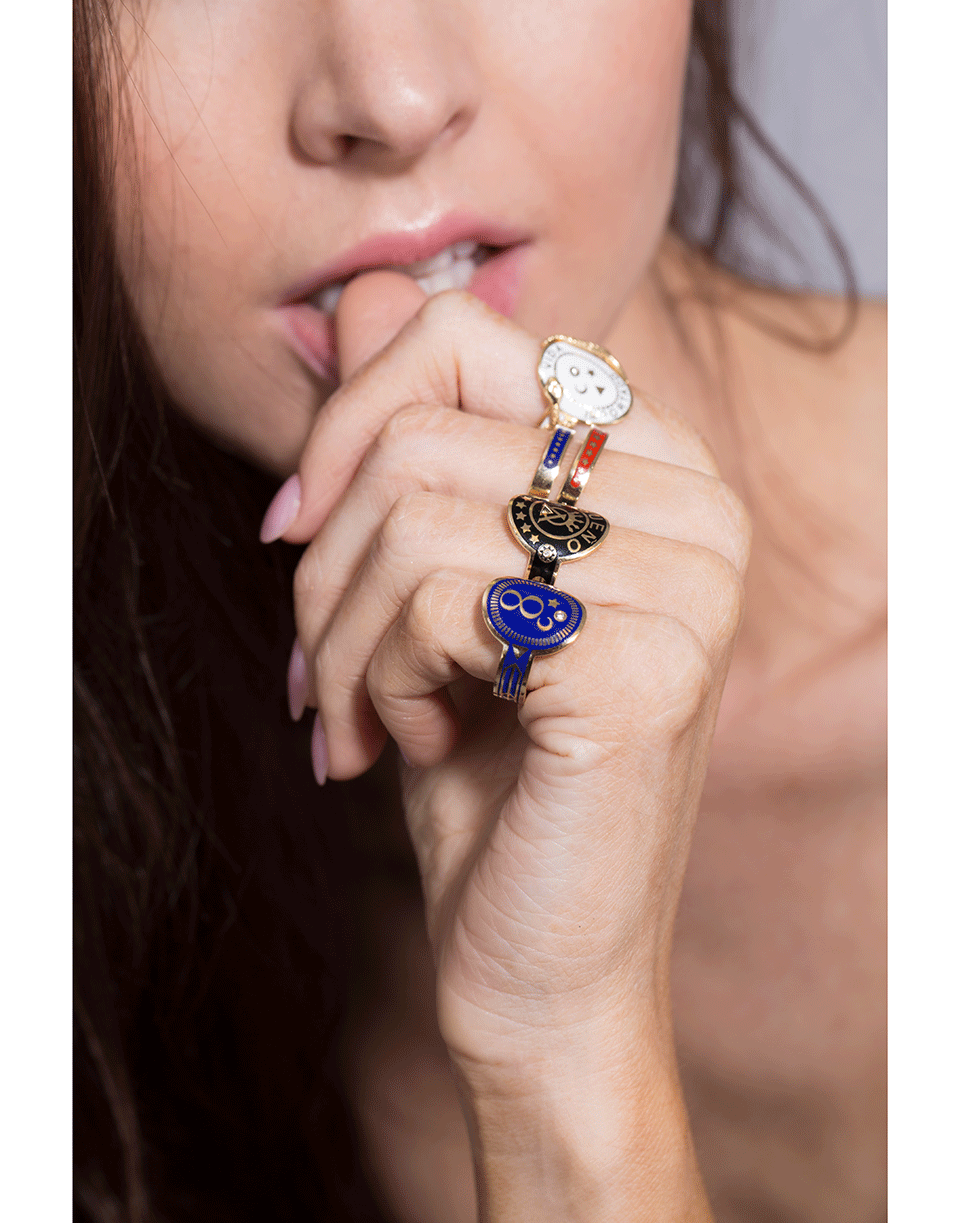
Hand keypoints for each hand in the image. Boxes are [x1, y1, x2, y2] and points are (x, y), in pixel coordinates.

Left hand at [274, 272, 746, 1217]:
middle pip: (419, 427)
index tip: (294, 528)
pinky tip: (414, 744)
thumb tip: (364, 291)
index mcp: (657, 470)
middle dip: (322, 562)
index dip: (346, 420)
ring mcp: (692, 582)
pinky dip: (379, 680)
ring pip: (410, 513)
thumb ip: (412, 436)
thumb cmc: (487, 774)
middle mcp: (699, 506)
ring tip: (355, 716)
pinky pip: (437, 597)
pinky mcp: (651, 662)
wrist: (541, 960)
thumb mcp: (433, 588)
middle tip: (313, 666)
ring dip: (337, 636)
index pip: (468, 338)